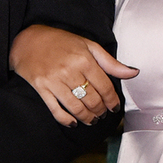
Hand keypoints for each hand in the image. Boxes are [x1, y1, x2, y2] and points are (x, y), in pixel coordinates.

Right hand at [9, 24, 137, 125]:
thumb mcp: (88, 46)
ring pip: (76, 108)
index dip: (112, 101)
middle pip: (92, 99)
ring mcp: (54, 81)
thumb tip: (134, 73)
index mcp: (84, 59)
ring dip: (87, 118)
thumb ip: (110, 62)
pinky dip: (66, 120)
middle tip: (102, 114)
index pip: (104, 87)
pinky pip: (56, 110)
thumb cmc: (61, 42)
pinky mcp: (41, 88)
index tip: (114, 107)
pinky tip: (73, 123)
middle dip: (100, 111)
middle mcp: (70, 71)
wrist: (28, 40)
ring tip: (91, 120)